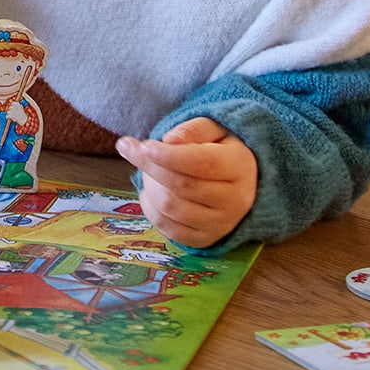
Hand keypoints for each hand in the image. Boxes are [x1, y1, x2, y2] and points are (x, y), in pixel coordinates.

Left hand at [116, 118, 256, 247]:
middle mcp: (235, 201)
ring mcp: (220, 224)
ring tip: (143, 169)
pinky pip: (168, 228)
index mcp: (239, 168)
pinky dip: (150, 209)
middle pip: (182, 186)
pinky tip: (149, 191)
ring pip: (171, 208)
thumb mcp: (215, 129)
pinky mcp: (205, 239)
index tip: (144, 145)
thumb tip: (168, 140)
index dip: (169, 155)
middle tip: (128, 147)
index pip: (202, 163)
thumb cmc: (222, 151)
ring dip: (148, 187)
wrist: (241, 185)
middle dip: (149, 166)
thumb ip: (193, 130)